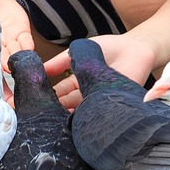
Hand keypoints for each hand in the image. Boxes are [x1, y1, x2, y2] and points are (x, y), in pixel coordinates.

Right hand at [43, 31, 159, 109]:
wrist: (134, 49)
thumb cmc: (108, 48)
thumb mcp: (77, 52)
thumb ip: (58, 62)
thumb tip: (37, 69)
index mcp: (79, 82)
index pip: (60, 93)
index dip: (49, 96)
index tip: (35, 101)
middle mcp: (87, 94)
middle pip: (68, 106)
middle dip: (56, 110)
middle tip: (42, 115)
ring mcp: (99, 102)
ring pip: (79, 113)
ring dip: (68, 116)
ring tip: (55, 120)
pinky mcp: (111, 107)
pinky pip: (95, 115)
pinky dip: (85, 119)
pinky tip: (74, 120)